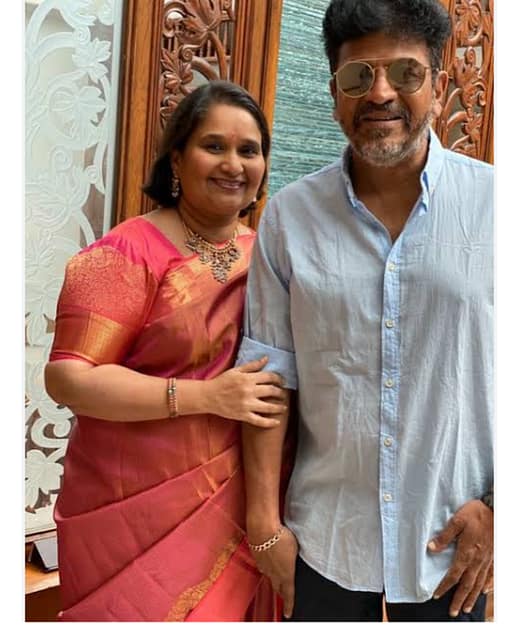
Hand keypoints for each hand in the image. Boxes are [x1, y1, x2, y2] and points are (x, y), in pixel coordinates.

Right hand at [206, 357, 286, 426]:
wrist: (208, 396)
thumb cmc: (222, 381)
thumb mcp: (236, 370)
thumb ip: (252, 365)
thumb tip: (266, 359)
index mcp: (248, 378)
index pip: (269, 377)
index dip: (278, 379)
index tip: (281, 382)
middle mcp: (249, 391)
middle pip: (271, 391)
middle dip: (280, 393)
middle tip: (284, 395)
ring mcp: (247, 404)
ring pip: (269, 407)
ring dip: (279, 407)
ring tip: (284, 408)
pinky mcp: (243, 415)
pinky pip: (259, 421)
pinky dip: (270, 422)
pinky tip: (277, 422)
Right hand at [248, 525, 297, 618]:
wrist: (262, 528)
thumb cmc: (281, 537)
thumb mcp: (295, 549)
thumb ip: (293, 559)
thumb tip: (292, 560)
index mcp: (286, 575)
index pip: (288, 594)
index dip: (289, 605)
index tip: (288, 613)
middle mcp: (273, 574)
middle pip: (278, 587)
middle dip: (281, 592)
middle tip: (284, 595)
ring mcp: (263, 566)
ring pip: (269, 576)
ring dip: (274, 577)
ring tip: (277, 574)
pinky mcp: (256, 557)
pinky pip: (263, 565)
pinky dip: (267, 565)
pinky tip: (269, 557)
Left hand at [428, 499, 493, 616]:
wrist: (495, 510)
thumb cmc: (475, 513)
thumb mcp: (457, 520)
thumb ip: (445, 536)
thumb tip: (431, 548)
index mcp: (467, 552)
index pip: (454, 575)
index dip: (445, 586)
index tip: (437, 595)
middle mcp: (478, 560)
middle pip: (467, 584)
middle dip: (459, 599)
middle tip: (453, 612)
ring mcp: (487, 560)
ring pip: (479, 583)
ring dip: (471, 597)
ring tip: (465, 608)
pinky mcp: (494, 557)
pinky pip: (491, 576)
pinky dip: (487, 586)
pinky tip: (483, 592)